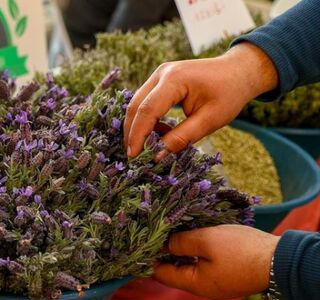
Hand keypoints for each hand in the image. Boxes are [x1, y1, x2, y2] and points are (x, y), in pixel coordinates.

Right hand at [125, 42, 277, 158]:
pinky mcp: (160, 80)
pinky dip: (147, 119)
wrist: (239, 72)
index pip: (147, 110)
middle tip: (134, 156)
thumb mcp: (210, 120)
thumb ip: (182, 138)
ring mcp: (159, 74)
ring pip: (137, 104)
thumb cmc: (229, 94)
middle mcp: (162, 73)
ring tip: (148, 146)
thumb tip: (157, 155)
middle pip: (136, 106)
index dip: (138, 134)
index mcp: (175, 79)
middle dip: (132, 132)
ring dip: (138, 126)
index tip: (133, 156)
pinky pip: (145, 101)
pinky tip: (160, 132)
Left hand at [154, 225, 279, 299]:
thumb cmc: (241, 251)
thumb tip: (163, 245)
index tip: (144, 239)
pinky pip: (205, 264)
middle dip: (165, 253)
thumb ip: (181, 243)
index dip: (150, 257)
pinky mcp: (229, 275)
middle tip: (158, 232)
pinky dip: (197, 252)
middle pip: (174, 271)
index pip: (160, 274)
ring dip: (183, 251)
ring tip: (175, 231)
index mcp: (194, 284)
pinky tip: (196, 237)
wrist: (281, 261)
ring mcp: (217, 283)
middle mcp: (203, 288)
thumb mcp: (206, 240)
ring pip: (190, 267)